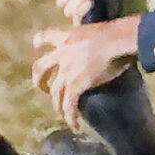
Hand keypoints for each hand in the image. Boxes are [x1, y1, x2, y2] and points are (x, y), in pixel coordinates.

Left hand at [31, 15, 139, 129]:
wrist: (117, 40)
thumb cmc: (114, 32)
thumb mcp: (93, 29)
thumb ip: (86, 34)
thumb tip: (92, 39)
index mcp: (65, 37)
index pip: (44, 37)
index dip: (39, 43)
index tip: (38, 47)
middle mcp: (61, 54)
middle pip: (40, 68)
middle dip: (39, 80)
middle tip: (45, 89)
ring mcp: (66, 71)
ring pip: (55, 91)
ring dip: (57, 105)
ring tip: (62, 113)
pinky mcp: (75, 85)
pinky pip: (69, 104)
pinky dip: (70, 116)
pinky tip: (75, 125)